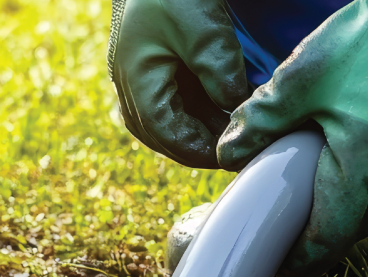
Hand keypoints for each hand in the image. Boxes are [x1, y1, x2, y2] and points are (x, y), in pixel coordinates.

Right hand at [107, 0, 252, 168]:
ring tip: (233, 134)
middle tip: (237, 152)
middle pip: (161, 135)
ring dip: (197, 131)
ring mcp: (138, 75)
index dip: (200, 151)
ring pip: (165, 121)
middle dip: (198, 147)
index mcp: (136, 79)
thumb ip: (219, 73)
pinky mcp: (151, 65)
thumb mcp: (204, 30)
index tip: (234, 156)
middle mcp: (130, 83)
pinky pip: (170, 102)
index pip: (167, 134)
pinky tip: (222, 111)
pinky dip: (195, 112)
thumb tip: (236, 113)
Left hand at [217, 0, 367, 276]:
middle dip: (322, 245)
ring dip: (348, 218)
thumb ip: (263, 119)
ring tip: (316, 215)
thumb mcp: (305, 77)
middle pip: (354, 232)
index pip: (327, 239)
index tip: (279, 274)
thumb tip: (227, 152)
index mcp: (363, 172)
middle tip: (289, 249)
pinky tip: (351, 174)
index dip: (301, 261)